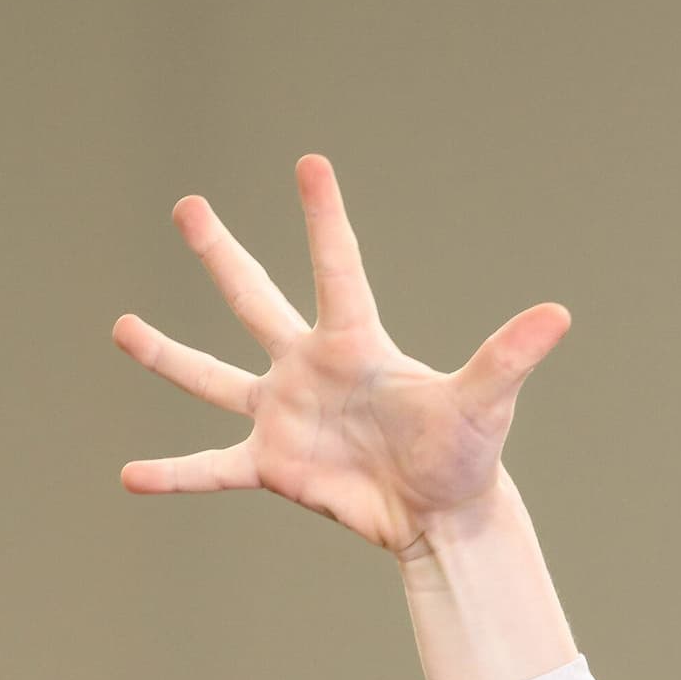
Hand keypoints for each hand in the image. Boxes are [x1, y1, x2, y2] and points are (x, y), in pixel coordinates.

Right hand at [115, 155, 569, 556]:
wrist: (441, 517)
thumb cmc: (465, 453)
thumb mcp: (484, 403)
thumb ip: (508, 357)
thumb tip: (559, 314)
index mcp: (355, 343)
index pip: (337, 267)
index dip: (325, 217)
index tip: (311, 162)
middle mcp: (308, 367)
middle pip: (254, 299)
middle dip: (221, 254)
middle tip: (187, 206)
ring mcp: (283, 414)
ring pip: (212, 376)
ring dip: (167, 354)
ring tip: (121, 326)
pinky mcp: (271, 465)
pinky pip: (210, 468)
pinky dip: (173, 474)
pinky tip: (128, 477)